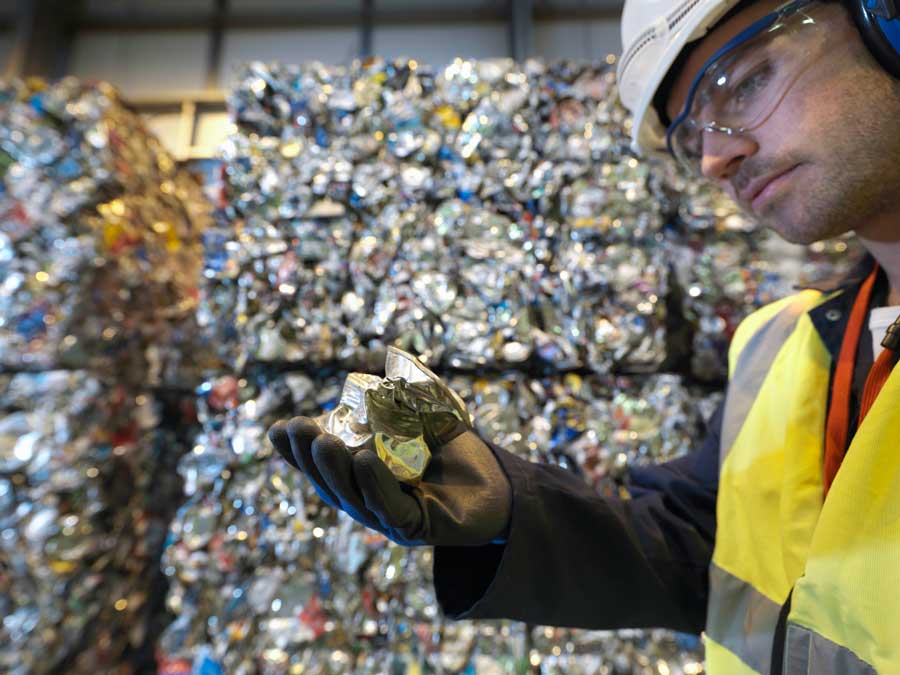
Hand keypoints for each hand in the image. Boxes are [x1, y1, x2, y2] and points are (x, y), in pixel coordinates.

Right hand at [267, 417, 511, 546]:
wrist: (500, 486)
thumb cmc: (455, 454)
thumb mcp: (420, 423)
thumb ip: (393, 405)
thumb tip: (373, 373)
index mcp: (362, 482)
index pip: (323, 469)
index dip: (296, 453)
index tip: (278, 428)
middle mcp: (369, 504)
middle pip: (332, 485)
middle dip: (309, 457)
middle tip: (296, 427)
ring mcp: (390, 521)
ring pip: (355, 498)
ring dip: (335, 470)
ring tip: (321, 441)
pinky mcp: (418, 531)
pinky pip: (391, 509)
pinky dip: (375, 484)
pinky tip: (363, 459)